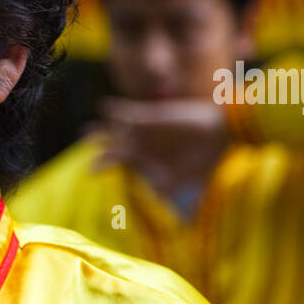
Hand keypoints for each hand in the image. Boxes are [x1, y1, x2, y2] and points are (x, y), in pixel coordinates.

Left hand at [86, 97, 230, 195]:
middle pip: (113, 144)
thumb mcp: (185, 178)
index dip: (102, 165)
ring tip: (85, 129)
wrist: (220, 135)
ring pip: (116, 128)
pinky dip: (115, 110)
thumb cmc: (205, 160)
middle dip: (98, 144)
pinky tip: (103, 106)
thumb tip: (156, 197)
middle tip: (83, 144)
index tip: (89, 171)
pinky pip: (128, 111)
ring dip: (101, 127)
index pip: (119, 162)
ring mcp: (145, 130)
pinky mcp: (151, 116)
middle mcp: (142, 144)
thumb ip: (169, 186)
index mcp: (146, 160)